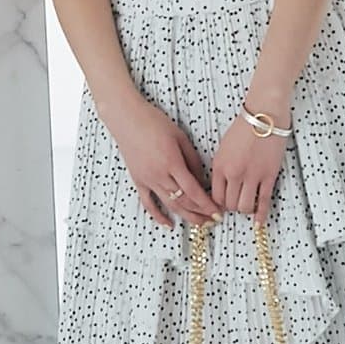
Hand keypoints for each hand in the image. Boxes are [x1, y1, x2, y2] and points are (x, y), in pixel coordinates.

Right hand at [98, 90, 223, 229]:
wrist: (126, 118)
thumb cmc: (153, 122)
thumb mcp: (180, 137)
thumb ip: (193, 160)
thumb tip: (202, 179)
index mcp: (172, 163)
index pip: (194, 191)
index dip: (207, 204)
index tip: (218, 211)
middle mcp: (159, 175)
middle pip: (184, 202)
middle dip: (201, 213)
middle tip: (214, 220)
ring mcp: (147, 180)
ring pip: (170, 205)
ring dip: (186, 216)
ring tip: (200, 224)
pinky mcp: (138, 181)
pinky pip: (148, 203)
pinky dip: (158, 216)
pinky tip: (168, 224)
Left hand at [210, 99, 289, 226]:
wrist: (265, 114)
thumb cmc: (245, 127)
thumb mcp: (224, 147)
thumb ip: (221, 167)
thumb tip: (221, 186)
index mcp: (219, 165)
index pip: (214, 196)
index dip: (218, 205)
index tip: (222, 207)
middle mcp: (234, 173)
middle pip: (229, 204)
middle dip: (232, 208)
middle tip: (237, 204)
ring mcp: (252, 176)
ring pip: (244, 206)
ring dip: (245, 209)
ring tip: (249, 205)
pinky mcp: (268, 176)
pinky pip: (263, 201)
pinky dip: (261, 215)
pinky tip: (259, 223)